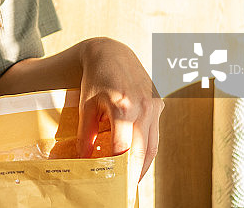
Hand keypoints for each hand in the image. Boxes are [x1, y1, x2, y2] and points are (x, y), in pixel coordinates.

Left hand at [75, 38, 162, 196]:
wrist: (111, 52)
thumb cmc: (95, 79)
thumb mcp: (86, 106)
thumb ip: (85, 135)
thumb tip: (85, 160)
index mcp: (123, 107)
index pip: (122, 149)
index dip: (115, 169)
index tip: (109, 183)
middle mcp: (143, 108)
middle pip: (141, 151)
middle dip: (133, 174)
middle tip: (124, 190)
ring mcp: (154, 105)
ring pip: (153, 145)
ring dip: (144, 165)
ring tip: (132, 181)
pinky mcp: (158, 104)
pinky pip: (155, 133)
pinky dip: (147, 149)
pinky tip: (138, 160)